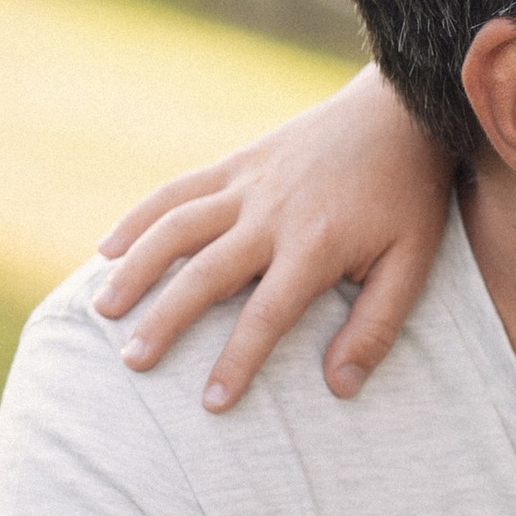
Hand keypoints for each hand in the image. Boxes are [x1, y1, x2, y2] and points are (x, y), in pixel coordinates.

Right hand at [92, 67, 455, 411]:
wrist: (397, 112)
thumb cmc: (407, 197)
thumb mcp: (411, 265)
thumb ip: (375, 327)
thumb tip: (340, 387)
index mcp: (317, 245)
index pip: (267, 315)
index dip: (237, 361)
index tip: (212, 403)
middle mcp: (272, 214)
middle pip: (205, 273)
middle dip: (166, 321)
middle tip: (132, 362)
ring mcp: (248, 184)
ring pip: (176, 227)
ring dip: (136, 268)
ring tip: (105, 311)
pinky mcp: (236, 163)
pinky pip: (177, 190)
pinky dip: (139, 217)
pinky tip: (107, 249)